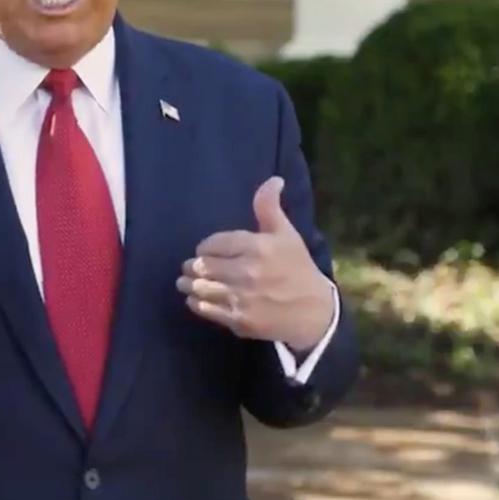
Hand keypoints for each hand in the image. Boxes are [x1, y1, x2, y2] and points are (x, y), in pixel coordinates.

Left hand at [178, 176, 332, 350]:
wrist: (313, 312)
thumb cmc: (297, 268)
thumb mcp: (287, 234)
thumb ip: (270, 207)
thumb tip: (273, 179)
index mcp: (258, 247)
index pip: (214, 243)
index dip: (205, 246)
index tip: (204, 250)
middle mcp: (247, 272)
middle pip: (203, 265)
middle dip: (192, 265)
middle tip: (190, 266)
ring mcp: (242, 297)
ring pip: (201, 287)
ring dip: (188, 283)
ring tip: (184, 281)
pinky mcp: (239, 320)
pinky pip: (207, 309)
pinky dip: (195, 302)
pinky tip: (194, 298)